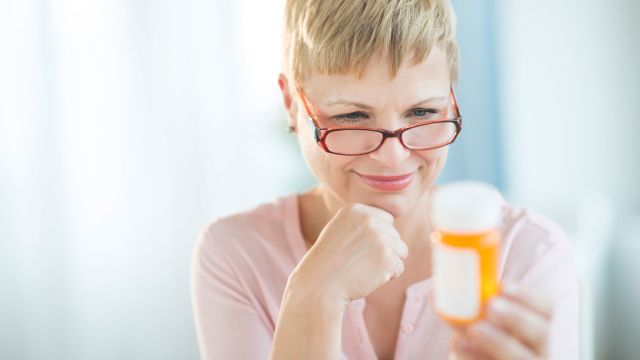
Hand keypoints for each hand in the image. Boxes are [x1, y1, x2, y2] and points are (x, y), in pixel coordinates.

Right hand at [288, 203, 408, 305]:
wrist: (320, 285)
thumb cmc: (329, 261)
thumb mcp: (340, 229)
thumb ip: (362, 222)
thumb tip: (390, 222)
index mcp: (356, 210)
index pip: (386, 220)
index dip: (377, 238)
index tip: (359, 249)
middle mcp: (369, 220)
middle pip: (395, 235)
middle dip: (384, 250)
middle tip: (360, 261)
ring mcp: (379, 238)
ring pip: (401, 251)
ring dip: (387, 262)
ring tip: (365, 268)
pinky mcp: (386, 258)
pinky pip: (399, 268)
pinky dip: (387, 276)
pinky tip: (368, 277)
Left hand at [450, 283, 552, 359]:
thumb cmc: (479, 343)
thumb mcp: (478, 324)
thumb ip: (468, 307)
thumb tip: (438, 289)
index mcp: (535, 328)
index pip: (546, 308)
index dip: (527, 296)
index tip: (503, 285)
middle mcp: (538, 351)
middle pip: (540, 333)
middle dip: (516, 317)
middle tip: (491, 305)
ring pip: (521, 357)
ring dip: (497, 341)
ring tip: (472, 329)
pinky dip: (475, 358)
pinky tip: (458, 348)